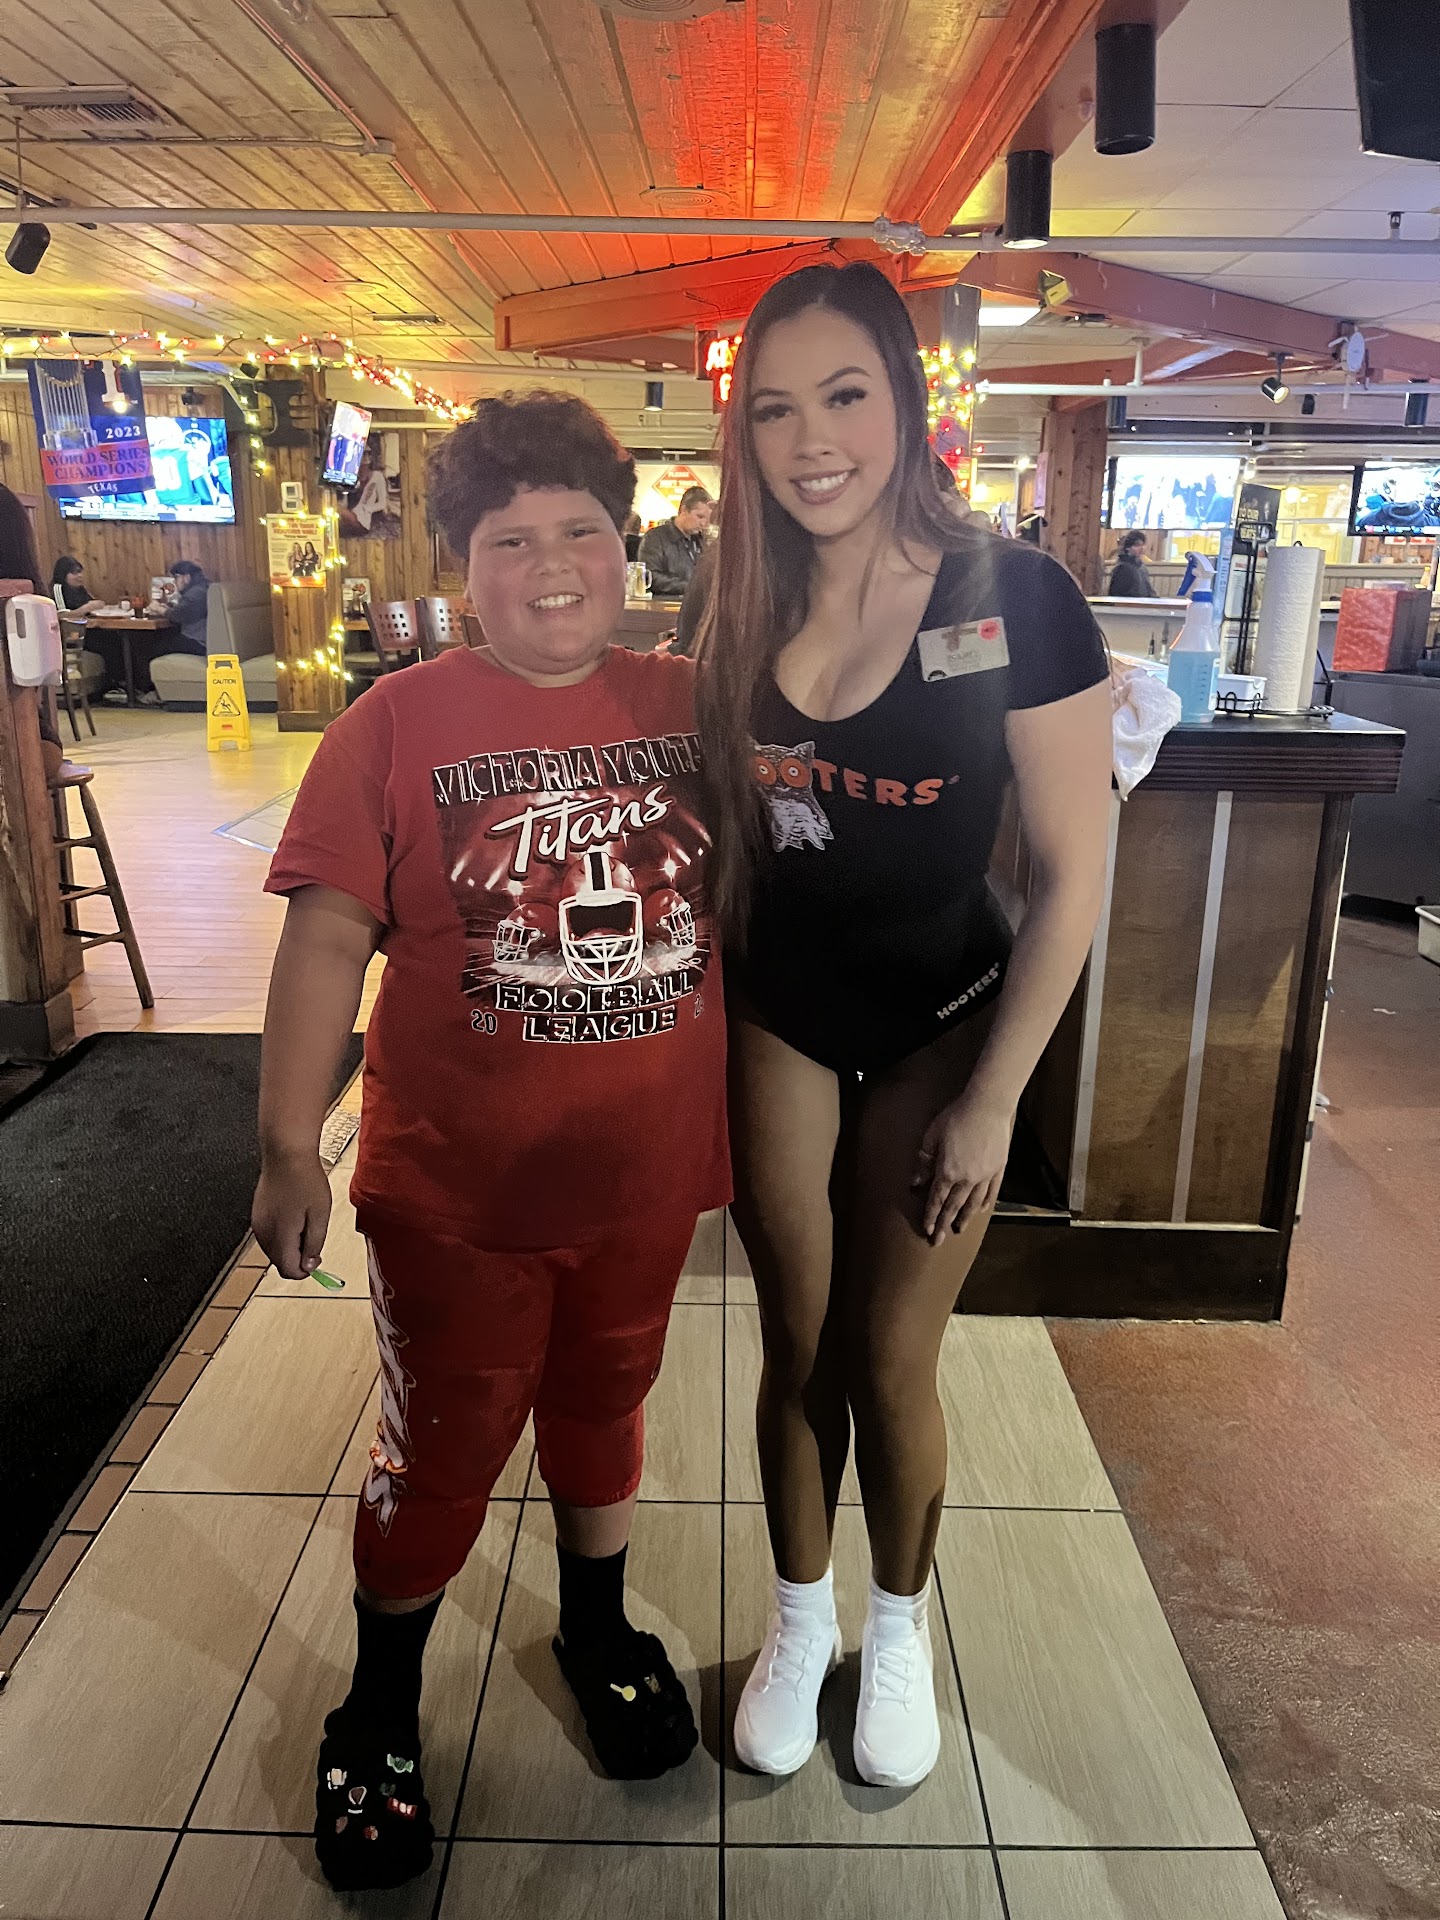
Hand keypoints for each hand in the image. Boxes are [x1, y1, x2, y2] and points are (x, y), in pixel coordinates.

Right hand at [252, 1149, 331, 1279]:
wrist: (286, 1153)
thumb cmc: (304, 1179)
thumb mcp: (320, 1215)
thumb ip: (314, 1243)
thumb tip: (309, 1265)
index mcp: (280, 1236)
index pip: (288, 1270)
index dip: (305, 1270)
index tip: (317, 1258)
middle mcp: (263, 1233)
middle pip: (280, 1261)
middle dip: (298, 1256)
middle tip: (314, 1235)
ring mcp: (257, 1223)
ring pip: (275, 1249)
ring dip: (291, 1244)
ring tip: (305, 1220)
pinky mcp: (257, 1214)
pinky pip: (270, 1234)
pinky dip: (283, 1233)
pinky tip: (294, 1214)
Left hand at [911, 1095, 1013, 1245]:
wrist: (987, 1106)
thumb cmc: (956, 1117)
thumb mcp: (932, 1137)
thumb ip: (924, 1163)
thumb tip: (916, 1183)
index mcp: (948, 1171)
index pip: (937, 1200)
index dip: (931, 1216)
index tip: (928, 1230)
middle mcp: (967, 1178)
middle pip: (954, 1207)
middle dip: (945, 1225)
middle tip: (938, 1241)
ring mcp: (985, 1175)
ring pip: (974, 1203)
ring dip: (965, 1218)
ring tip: (959, 1229)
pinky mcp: (998, 1168)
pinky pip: (992, 1191)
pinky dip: (985, 1203)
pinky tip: (981, 1210)